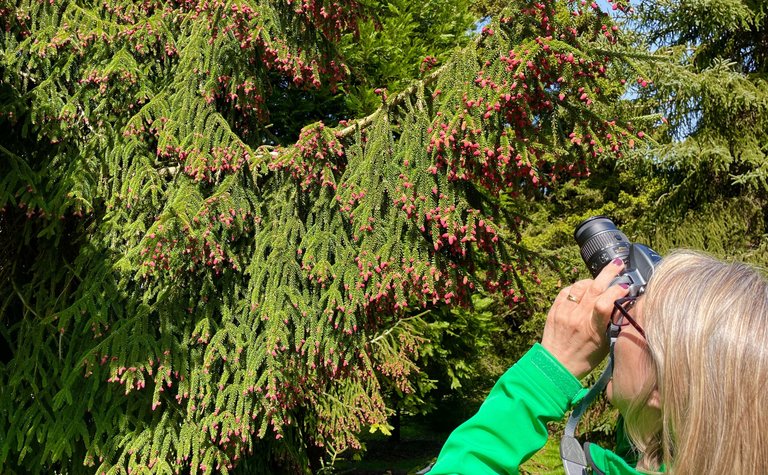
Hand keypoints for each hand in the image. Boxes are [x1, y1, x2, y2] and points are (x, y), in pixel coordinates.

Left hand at [541, 259, 628, 378]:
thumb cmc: (584, 358)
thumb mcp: (605, 344)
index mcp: (592, 329)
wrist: (556, 365)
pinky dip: (577, 287)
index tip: (626, 287)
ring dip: (592, 280)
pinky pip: (567, 291)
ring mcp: (564, 312)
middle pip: (594, 288)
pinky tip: (583, 289)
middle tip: (618, 265)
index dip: (617, 291)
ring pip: (580, 286)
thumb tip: (621, 304)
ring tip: (600, 280)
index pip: (605, 303)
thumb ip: (612, 324)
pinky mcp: (554, 310)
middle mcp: (577, 318)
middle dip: (608, 273)